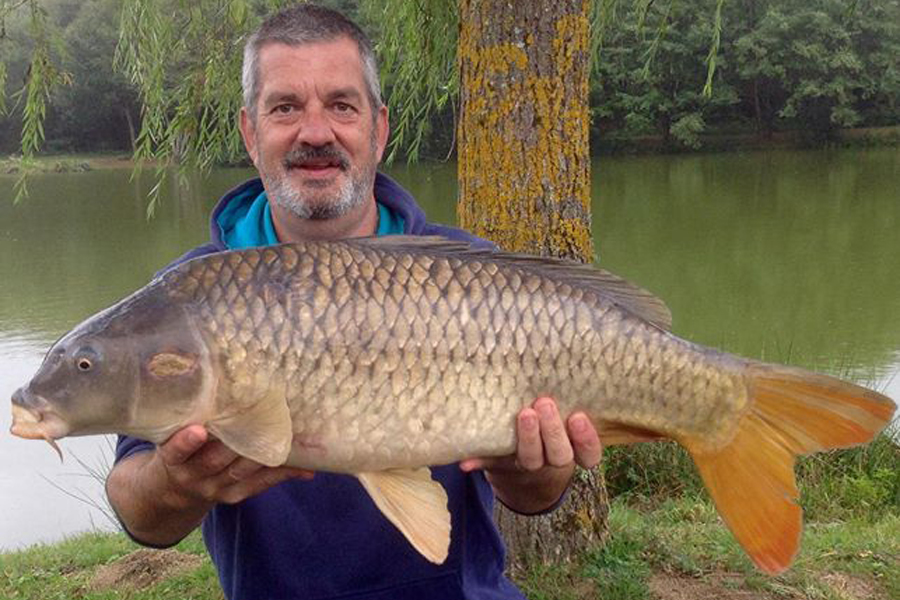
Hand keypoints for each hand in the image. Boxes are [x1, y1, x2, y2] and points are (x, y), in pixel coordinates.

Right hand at [152, 425, 313, 507]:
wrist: (174, 489)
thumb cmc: (179, 447)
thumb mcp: (170, 433)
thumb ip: (189, 413)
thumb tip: (218, 374)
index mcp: (173, 458)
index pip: (176, 451)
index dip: (186, 442)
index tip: (198, 430)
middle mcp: (193, 476)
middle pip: (216, 459)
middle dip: (240, 439)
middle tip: (263, 416)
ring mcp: (215, 488)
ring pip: (242, 470)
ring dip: (267, 452)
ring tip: (291, 436)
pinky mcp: (235, 495)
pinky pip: (261, 484)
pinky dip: (283, 473)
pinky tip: (305, 466)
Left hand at [459, 397, 600, 513]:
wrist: (528, 477)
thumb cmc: (551, 434)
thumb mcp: (566, 426)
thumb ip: (572, 404)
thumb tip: (587, 377)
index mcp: (572, 450)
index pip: (588, 453)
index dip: (587, 439)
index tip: (579, 417)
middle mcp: (552, 460)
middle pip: (559, 453)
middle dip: (553, 430)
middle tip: (545, 403)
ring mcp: (527, 464)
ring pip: (532, 458)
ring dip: (528, 438)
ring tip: (524, 415)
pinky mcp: (501, 465)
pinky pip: (491, 465)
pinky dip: (479, 462)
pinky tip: (467, 461)